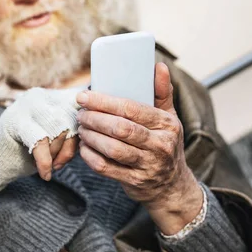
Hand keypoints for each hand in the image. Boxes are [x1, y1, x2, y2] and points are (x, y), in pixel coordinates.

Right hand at [0, 88, 79, 197]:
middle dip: (72, 146)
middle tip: (62, 163)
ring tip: (53, 167)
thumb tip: (99, 130)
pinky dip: (45, 161)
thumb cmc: (29, 151)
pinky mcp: (15, 120)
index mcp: (54, 96)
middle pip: (73, 119)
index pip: (83, 106)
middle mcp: (41, 96)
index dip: (87, 129)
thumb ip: (74, 129)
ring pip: (59, 129)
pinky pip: (41, 141)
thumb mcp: (56, 137)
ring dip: (59, 154)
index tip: (81, 148)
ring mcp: (27, 105)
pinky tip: (44, 173)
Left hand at [76, 63, 202, 234]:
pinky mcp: (135, 182)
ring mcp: (148, 166)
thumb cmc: (164, 143)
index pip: (132, 109)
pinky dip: (90, 156)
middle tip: (80, 113)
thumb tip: (158, 66)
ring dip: (91, 137)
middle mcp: (160, 145)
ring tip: (82, 128)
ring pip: (113, 149)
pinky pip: (106, 168)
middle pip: (121, 128)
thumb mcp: (169, 118)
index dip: (104, 101)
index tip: (84, 96)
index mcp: (167, 124)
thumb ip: (161, 92)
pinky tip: (84, 147)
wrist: (171, 186)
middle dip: (95, 118)